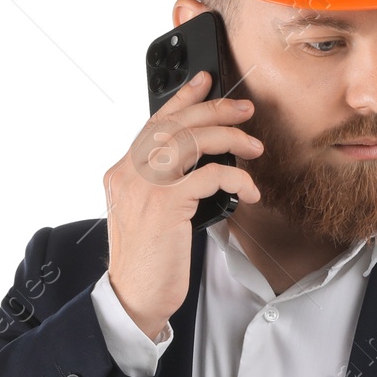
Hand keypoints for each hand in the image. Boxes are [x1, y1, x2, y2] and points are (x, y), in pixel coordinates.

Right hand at [104, 70, 263, 338]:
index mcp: (123, 171)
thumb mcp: (151, 214)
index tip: (206, 80)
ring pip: (191, 141)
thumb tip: (205, 161)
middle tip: (245, 110)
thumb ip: (166, 184)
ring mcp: (144, 187)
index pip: (154, 121)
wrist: (134, 296)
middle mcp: (128, 172)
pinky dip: (237, 178)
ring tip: (254, 146)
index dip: (183, 96)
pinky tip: (251, 191)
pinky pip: (209, 175)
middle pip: (175, 123)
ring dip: (230, 138)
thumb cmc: (149, 260)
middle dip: (215, 110)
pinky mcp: (164, 205)